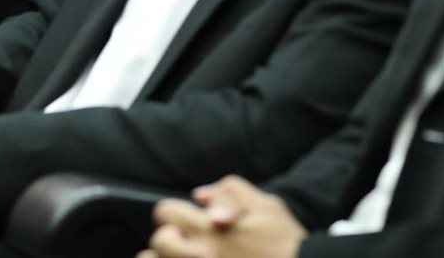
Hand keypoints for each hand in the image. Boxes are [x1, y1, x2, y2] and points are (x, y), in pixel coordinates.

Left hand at [140, 176, 306, 257]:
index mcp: (209, 228)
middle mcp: (199, 253)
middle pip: (157, 243)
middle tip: (184, 244)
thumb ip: (230, 192)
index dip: (173, 214)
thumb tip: (201, 195)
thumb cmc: (286, 244)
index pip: (165, 213)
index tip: (186, 221)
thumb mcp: (267, 207)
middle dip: (167, 240)